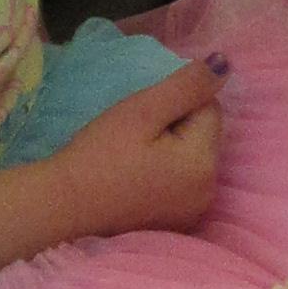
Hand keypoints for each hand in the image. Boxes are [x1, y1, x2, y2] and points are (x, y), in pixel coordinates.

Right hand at [44, 59, 224, 238]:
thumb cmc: (99, 155)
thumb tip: (224, 65)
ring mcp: (192, 212)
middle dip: (177, 126)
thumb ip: (186, 86)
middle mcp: (208, 192)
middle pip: (204, 135)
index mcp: (205, 163)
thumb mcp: (142, 111)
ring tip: (134, 155)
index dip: (177, 103)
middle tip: (135, 135)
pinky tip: (136, 176)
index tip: (144, 117)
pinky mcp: (175, 224)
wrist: (63, 205)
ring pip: (193, 158)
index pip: (210, 109)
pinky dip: (165, 174)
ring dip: (171, 149)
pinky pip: (181, 183)